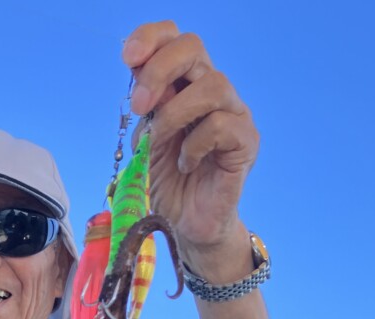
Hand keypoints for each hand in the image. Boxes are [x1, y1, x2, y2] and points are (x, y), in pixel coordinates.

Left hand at [122, 22, 258, 272]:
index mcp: (185, 85)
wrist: (186, 226)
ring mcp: (234, 114)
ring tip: (161, 141)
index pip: (175, 39)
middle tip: (139, 106)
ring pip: (213, 84)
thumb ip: (147, 109)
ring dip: (176, 112)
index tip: (127, 58)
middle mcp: (212, 92)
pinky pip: (221, 126)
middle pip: (194, 47)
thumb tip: (141, 80)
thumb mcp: (146, 141)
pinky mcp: (246, 142)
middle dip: (160, 70)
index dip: (152, 37)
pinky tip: (185, 164)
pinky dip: (195, 144)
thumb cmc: (168, 184)